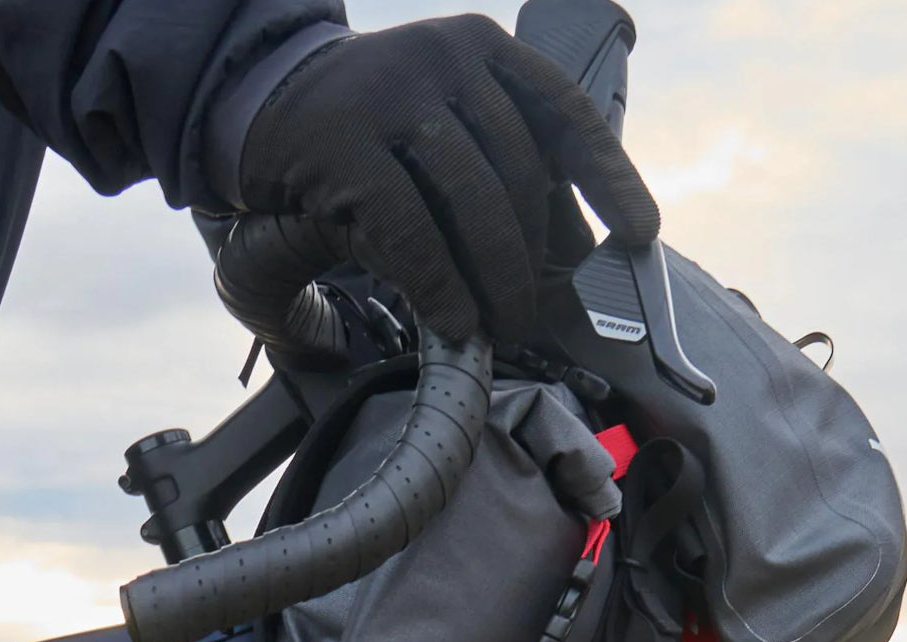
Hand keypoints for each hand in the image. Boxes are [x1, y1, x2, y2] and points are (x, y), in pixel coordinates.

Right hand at [237, 14, 659, 343]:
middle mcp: (443, 59)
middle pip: (519, 172)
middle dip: (534, 257)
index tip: (642, 233)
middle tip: (534, 314)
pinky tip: (455, 322)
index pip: (565, 113)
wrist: (264, 103)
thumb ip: (507, 173)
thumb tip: (577, 252)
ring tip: (503, 327)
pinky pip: (412, 233)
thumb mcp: (447, 131)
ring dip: (498, 279)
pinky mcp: (343, 146)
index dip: (611, 178)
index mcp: (482, 51)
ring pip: (474, 203)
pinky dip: (441, 286)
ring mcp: (391, 96)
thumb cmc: (376, 134)